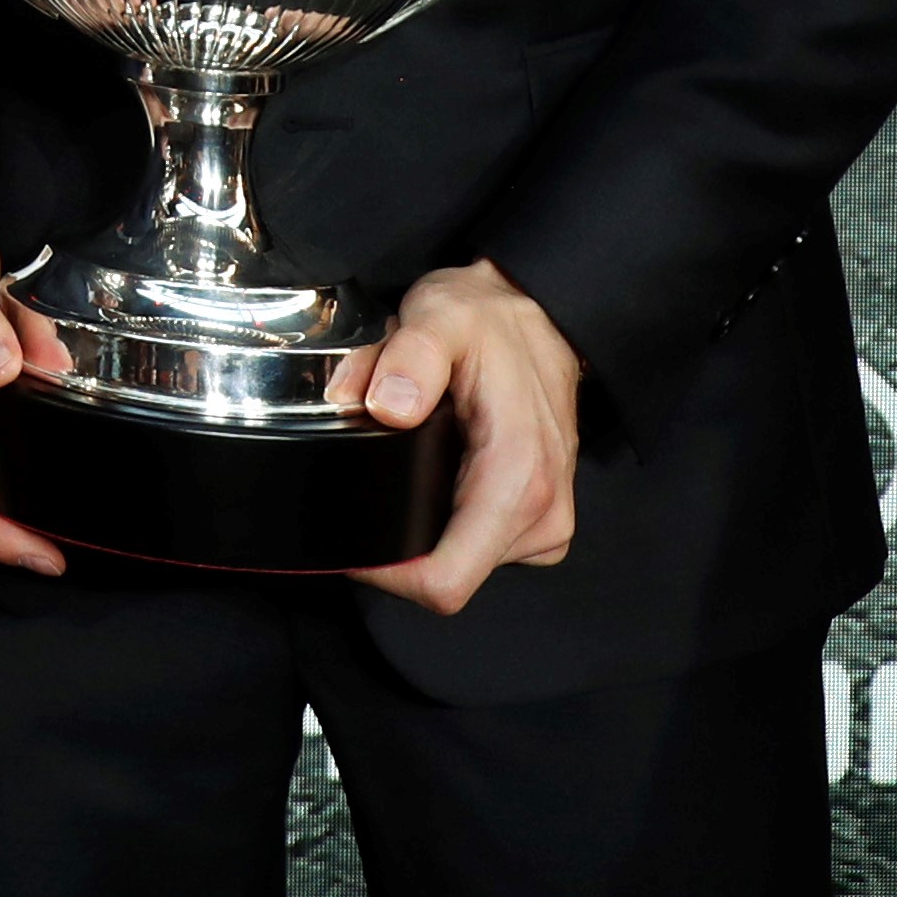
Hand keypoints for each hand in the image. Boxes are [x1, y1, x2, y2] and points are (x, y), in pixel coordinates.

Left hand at [347, 258, 580, 612]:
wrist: (541, 316)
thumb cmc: (490, 320)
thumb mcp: (440, 317)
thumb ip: (410, 358)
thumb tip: (387, 407)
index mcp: (516, 478)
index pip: (446, 580)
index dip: (388, 574)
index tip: (352, 542)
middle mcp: (540, 515)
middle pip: (445, 575)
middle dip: (399, 532)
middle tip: (382, 466)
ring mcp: (545, 524)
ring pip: (458, 561)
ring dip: (424, 520)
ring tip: (417, 456)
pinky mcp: (538, 521)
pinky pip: (476, 545)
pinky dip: (447, 516)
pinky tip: (441, 471)